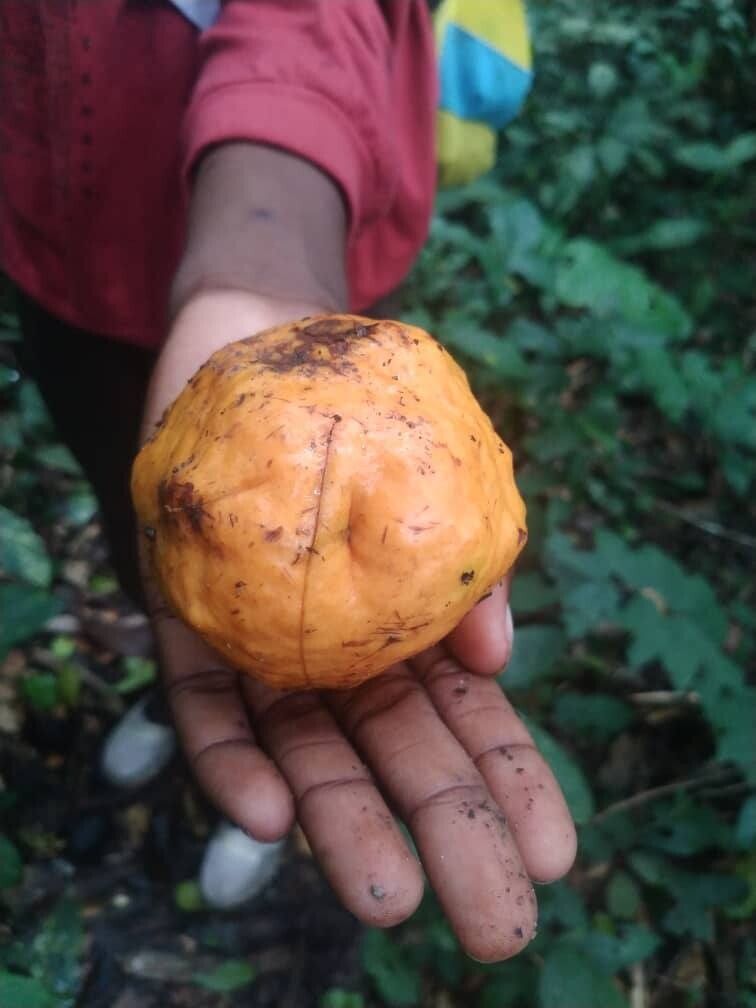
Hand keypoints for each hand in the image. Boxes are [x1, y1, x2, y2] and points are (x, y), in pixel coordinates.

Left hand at [140, 291, 575, 960]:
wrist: (261, 341)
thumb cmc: (369, 412)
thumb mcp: (442, 479)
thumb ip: (473, 567)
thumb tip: (499, 657)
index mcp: (405, 631)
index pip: (466, 724)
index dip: (511, 788)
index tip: (558, 858)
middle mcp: (337, 653)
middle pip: (396, 758)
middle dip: (446, 838)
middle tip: (498, 930)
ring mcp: (261, 645)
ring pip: (305, 754)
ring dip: (344, 826)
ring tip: (390, 899)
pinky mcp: (187, 622)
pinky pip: (204, 706)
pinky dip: (231, 762)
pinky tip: (266, 816)